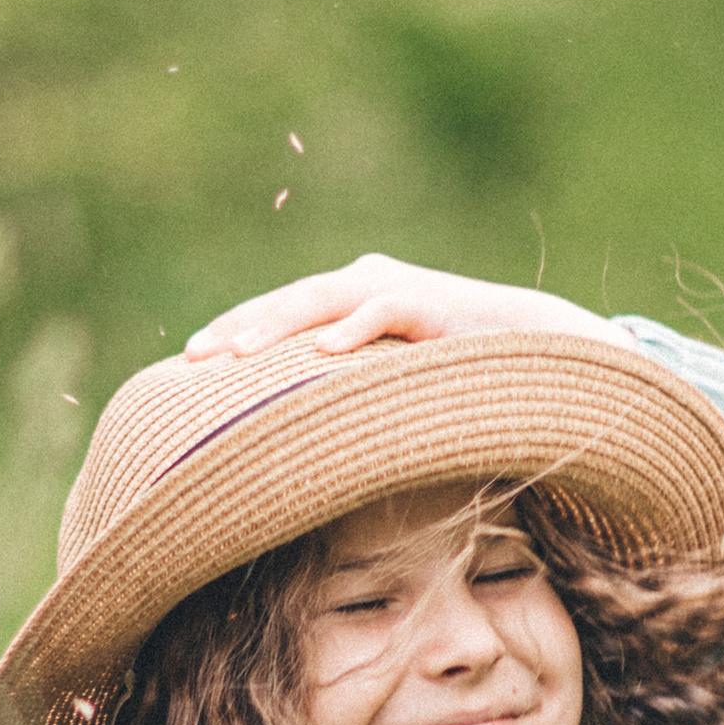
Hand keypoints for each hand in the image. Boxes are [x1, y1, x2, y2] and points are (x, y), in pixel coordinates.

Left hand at [186, 253, 614, 361]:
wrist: (538, 344)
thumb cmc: (458, 372)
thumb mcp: (389, 381)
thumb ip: (345, 392)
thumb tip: (291, 441)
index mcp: (347, 299)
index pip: (278, 314)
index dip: (233, 334)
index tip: (185, 366)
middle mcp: (364, 284)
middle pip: (287, 302)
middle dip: (237, 329)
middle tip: (192, 359)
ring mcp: (397, 289)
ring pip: (324, 300)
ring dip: (277, 326)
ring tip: (236, 355)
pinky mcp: (434, 304)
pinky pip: (386, 311)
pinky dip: (354, 330)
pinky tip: (322, 353)